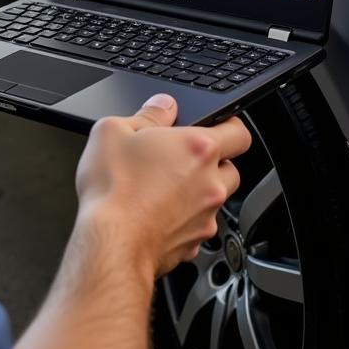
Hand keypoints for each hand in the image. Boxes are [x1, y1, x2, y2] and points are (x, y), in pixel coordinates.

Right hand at [75, 94, 251, 278]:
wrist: (110, 242)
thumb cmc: (113, 189)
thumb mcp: (114, 130)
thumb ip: (148, 114)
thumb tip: (163, 105)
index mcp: (198, 148)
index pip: (239, 131)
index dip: (228, 125)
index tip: (215, 126)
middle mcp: (210, 183)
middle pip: (230, 167)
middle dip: (212, 162)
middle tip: (181, 157)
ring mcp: (205, 216)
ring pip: (215, 199)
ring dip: (198, 191)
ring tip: (164, 187)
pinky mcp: (193, 243)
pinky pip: (197, 225)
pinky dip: (183, 219)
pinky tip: (156, 213)